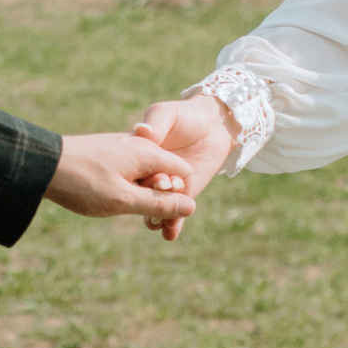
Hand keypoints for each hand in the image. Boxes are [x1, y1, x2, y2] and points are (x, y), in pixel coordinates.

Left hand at [43, 129, 199, 238]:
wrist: (41, 164)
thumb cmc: (83, 183)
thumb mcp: (124, 200)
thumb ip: (158, 204)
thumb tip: (191, 207)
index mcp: (148, 152)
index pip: (184, 173)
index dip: (178, 196)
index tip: (158, 214)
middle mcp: (138, 144)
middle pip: (165, 174)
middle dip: (159, 198)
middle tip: (138, 218)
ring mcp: (121, 147)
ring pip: (144, 174)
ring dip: (140, 194)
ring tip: (115, 206)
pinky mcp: (106, 153)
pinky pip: (128, 171)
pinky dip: (125, 187)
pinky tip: (104, 197)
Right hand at [119, 93, 236, 243]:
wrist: (213, 125)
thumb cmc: (185, 115)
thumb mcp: (166, 114)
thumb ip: (156, 123)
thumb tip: (142, 131)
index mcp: (138, 156)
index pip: (134, 170)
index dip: (144, 177)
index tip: (159, 179)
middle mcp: (148, 174)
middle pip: (142, 193)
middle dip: (149, 201)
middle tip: (156, 207)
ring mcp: (165, 187)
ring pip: (155, 208)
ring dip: (156, 217)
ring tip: (158, 223)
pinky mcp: (182, 195)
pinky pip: (174, 215)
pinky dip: (171, 226)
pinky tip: (170, 234)